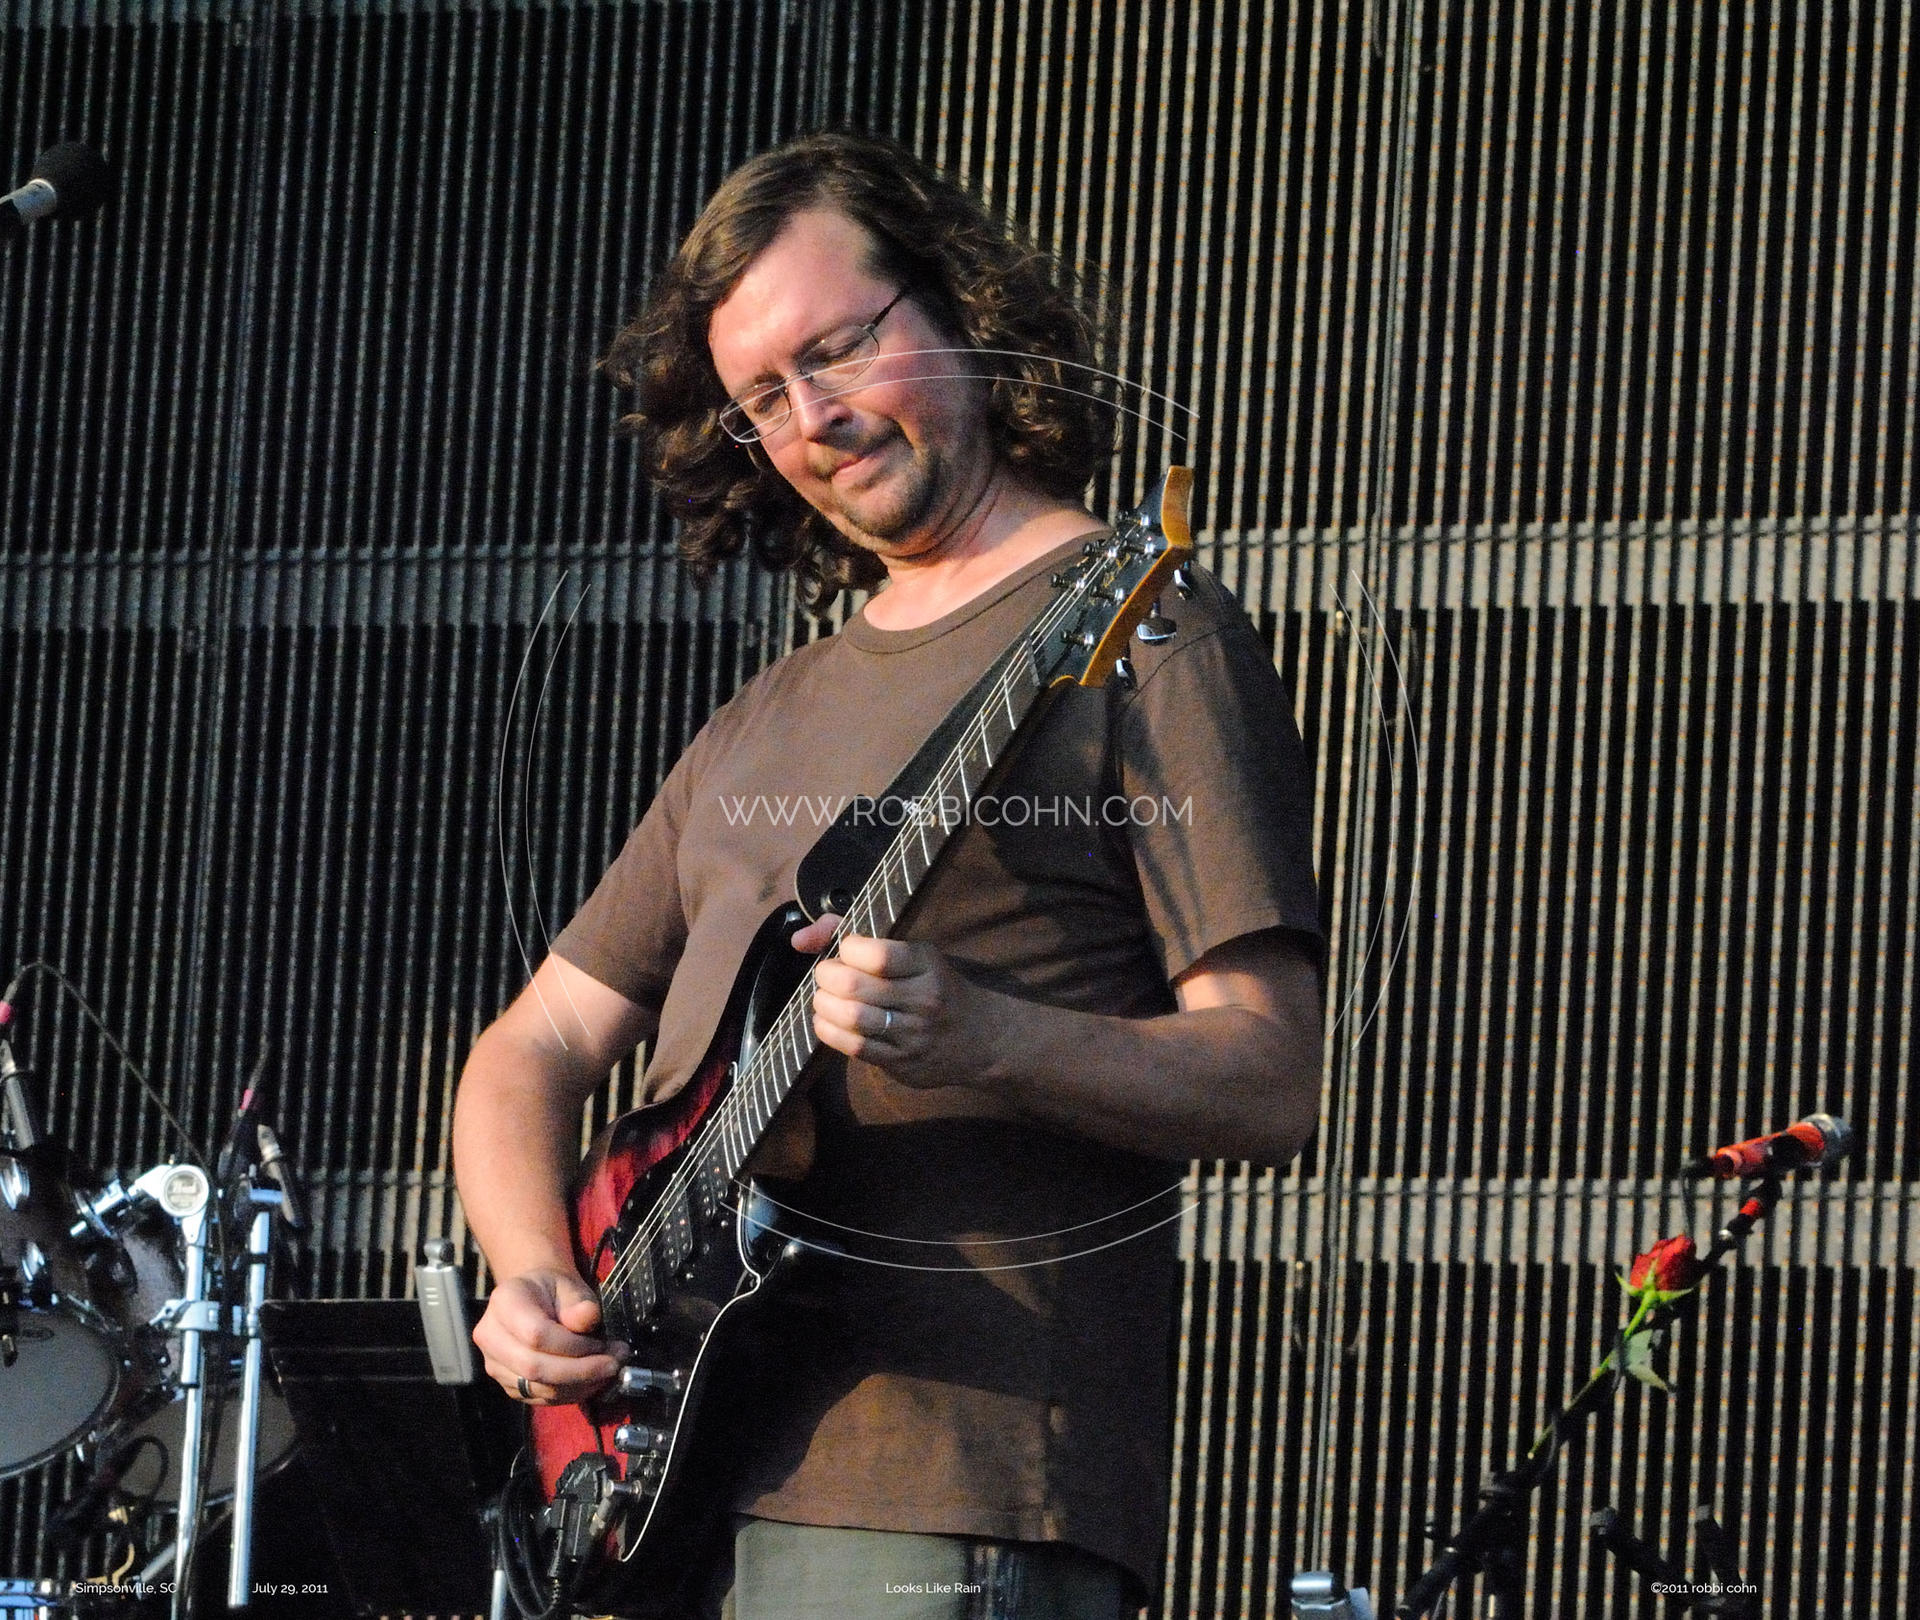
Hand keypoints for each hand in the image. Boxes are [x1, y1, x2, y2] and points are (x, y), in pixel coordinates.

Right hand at [472, 1266, 628, 1405]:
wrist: (537, 1299)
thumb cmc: (555, 1291)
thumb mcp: (570, 1286)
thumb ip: (579, 1303)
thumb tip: (588, 1318)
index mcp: (504, 1302)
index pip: (536, 1334)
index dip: (573, 1346)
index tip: (602, 1345)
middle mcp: (491, 1336)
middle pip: (534, 1367)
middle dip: (580, 1371)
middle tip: (613, 1364)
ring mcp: (495, 1364)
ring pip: (537, 1388)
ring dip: (579, 1385)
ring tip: (607, 1371)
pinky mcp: (508, 1385)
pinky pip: (539, 1399)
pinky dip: (570, 1394)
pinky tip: (591, 1381)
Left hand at [793, 913, 1002, 1090]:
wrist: (981, 1038)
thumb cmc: (937, 987)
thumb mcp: (915, 955)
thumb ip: (858, 938)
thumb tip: (799, 938)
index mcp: (927, 964)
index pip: (878, 955)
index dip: (847, 949)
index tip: (846, 950)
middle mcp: (923, 999)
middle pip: (855, 987)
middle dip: (827, 977)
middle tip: (826, 975)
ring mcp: (914, 1034)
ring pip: (852, 1019)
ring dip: (824, 1005)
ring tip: (824, 998)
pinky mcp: (903, 1063)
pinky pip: (855, 1048)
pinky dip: (830, 1032)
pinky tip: (826, 1021)